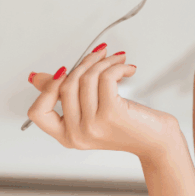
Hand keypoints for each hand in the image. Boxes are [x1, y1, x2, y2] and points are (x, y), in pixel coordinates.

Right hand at [26, 44, 181, 161]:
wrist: (156, 142)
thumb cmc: (129, 127)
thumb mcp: (92, 114)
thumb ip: (66, 98)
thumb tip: (37, 77)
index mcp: (67, 136)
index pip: (37, 113)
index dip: (46, 88)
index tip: (64, 70)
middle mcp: (76, 134)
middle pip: (65, 86)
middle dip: (85, 63)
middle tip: (101, 54)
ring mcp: (92, 125)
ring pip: (86, 79)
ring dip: (104, 61)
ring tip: (117, 59)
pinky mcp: (111, 113)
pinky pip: (105, 78)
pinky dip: (117, 67)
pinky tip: (126, 68)